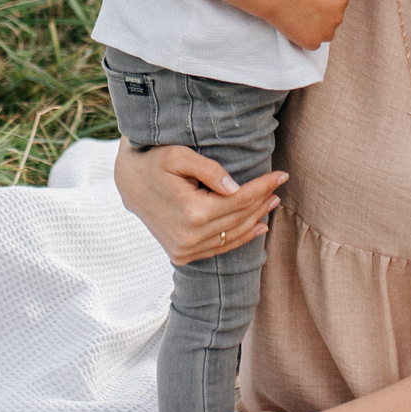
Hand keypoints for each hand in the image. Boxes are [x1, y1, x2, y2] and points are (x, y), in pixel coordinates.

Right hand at [113, 141, 284, 265]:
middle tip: (279, 184)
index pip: (240, 200)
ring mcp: (186, 250)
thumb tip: (235, 188)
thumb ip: (209, 170)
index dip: (263, 187)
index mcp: (192, 212)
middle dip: (262, 200)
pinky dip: (240, 238)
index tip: (281, 175)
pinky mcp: (182, 255)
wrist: (129, 184)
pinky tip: (257, 226)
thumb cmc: (154, 163)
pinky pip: (220, 248)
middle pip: (239, 218)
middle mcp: (190, 237)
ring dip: (256, 219)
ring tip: (272, 202)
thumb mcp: (178, 156)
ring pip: (233, 235)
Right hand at [266, 0, 360, 49]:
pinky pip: (314, 43)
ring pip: (325, 33)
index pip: (337, 5)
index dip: (323, 0)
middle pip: (332, 20)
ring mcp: (326, 32)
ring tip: (301, 15)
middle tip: (305, 6)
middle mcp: (338, 18)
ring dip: (317, 28)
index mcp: (342, 1)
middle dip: (321, 15)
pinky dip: (307, 37)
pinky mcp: (314, 43)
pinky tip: (298, 26)